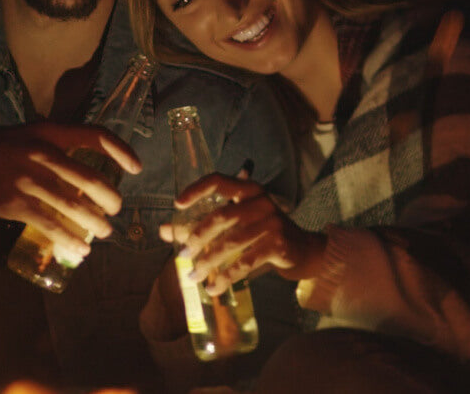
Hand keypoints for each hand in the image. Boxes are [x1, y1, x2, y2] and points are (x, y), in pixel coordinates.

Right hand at [0, 121, 140, 259]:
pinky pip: (51, 226)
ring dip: (95, 225)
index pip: (96, 136)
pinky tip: (80, 249)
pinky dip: (70, 240)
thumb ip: (58, 147)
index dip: (121, 152)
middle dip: (110, 201)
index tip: (136, 168)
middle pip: (91, 181)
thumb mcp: (31, 134)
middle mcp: (43, 154)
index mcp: (50, 133)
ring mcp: (30, 180)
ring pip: (74, 207)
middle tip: (116, 211)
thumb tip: (86, 175)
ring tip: (104, 233)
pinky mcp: (16, 204)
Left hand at [161, 174, 325, 295]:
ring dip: (208, 262)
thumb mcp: (238, 223)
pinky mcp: (277, 245)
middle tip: (183, 255)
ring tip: (194, 276)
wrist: (305, 250)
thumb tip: (165, 231)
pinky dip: (225, 278)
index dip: (196, 190)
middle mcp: (261, 202)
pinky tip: (213, 288)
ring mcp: (271, 222)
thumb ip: (203, 224)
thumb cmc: (264, 234)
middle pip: (221, 217)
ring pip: (230, 243)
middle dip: (197, 237)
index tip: (177, 205)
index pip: (219, 181)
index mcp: (249, 190)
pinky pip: (244, 263)